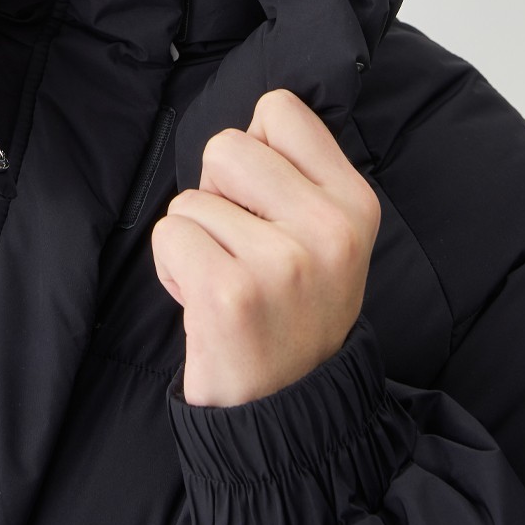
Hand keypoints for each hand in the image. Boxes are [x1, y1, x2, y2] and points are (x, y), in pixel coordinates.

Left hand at [150, 88, 380, 407]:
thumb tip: (253, 118)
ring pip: (191, 198)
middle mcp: (328, 228)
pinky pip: (169, 234)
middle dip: (217, 194)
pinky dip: (172, 267)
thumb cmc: (292, 312)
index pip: (280, 110)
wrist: (288, 414)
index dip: (254, 150)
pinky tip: (204, 303)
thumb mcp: (326, 237)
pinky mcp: (230, 294)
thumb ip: (297, 174)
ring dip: (194, 239)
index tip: (263, 202)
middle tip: (240, 248)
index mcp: (354, 203)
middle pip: (226, 146)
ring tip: (227, 282)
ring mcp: (281, 262)